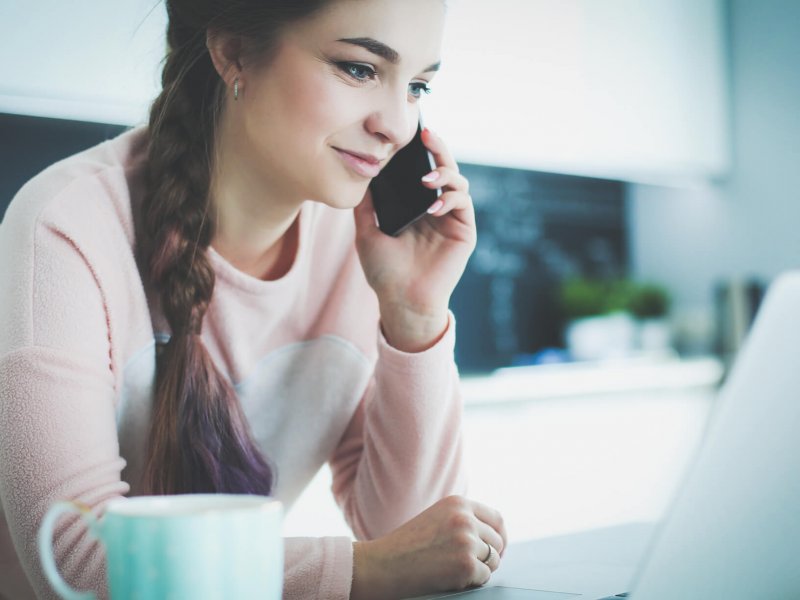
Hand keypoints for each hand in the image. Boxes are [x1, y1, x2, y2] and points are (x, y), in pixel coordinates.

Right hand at [350, 496, 506, 599]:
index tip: (496, 549)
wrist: (382, 564)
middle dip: (489, 556)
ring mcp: (466, 541)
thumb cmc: (406, 546)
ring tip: (454, 571)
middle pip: (498, 541)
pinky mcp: (466, 565)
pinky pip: (484, 577)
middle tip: (471, 566)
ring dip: (480, 570)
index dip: (500, 536)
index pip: (496, 518)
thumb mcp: (437, 518)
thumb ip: (462, 520)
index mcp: (458, 503)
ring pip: (493, 560)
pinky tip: (451, 579)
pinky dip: (472, 582)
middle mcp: (465, 518)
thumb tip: (496, 537)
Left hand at [353, 128, 476, 351]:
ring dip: (445, 173)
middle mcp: (435, 208)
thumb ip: (365, 205)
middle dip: (438, 149)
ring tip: (427, 180)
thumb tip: (359, 174)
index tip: (411, 133)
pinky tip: (434, 205)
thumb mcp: (367, 232)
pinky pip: (463, 204)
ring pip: (458, 181)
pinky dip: (451, 197)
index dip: (420, 152)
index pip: (421, 171)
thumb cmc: (384, 272)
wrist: (401, 300)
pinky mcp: (464, 231)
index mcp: (415, 207)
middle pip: (443, 169)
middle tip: (427, 135)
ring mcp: (451, 219)